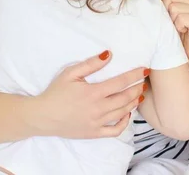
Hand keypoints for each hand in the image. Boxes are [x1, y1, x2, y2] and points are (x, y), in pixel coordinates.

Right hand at [31, 51, 148, 138]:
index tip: (144, 70)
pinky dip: (125, 122)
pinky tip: (127, 113)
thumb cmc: (56, 92)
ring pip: (123, 113)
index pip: (120, 82)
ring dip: (134, 103)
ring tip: (139, 95)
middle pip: (125, 98)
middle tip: (144, 82)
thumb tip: (109, 54)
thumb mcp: (70, 73)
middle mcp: (98, 109)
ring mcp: (97, 123)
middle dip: (138, 89)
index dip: (135, 76)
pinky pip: (115, 130)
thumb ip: (91, 64)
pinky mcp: (94, 133)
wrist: (43, 116)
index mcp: (93, 92)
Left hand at [150, 0, 188, 64]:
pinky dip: (177, 26)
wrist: (186, 55)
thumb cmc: (175, 36)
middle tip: (171, 22)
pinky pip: (179, 16)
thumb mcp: (163, 16)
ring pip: (172, 5)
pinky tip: (183, 32)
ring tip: (177, 28)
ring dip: (170, 19)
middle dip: (165, 8)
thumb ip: (158, 1)